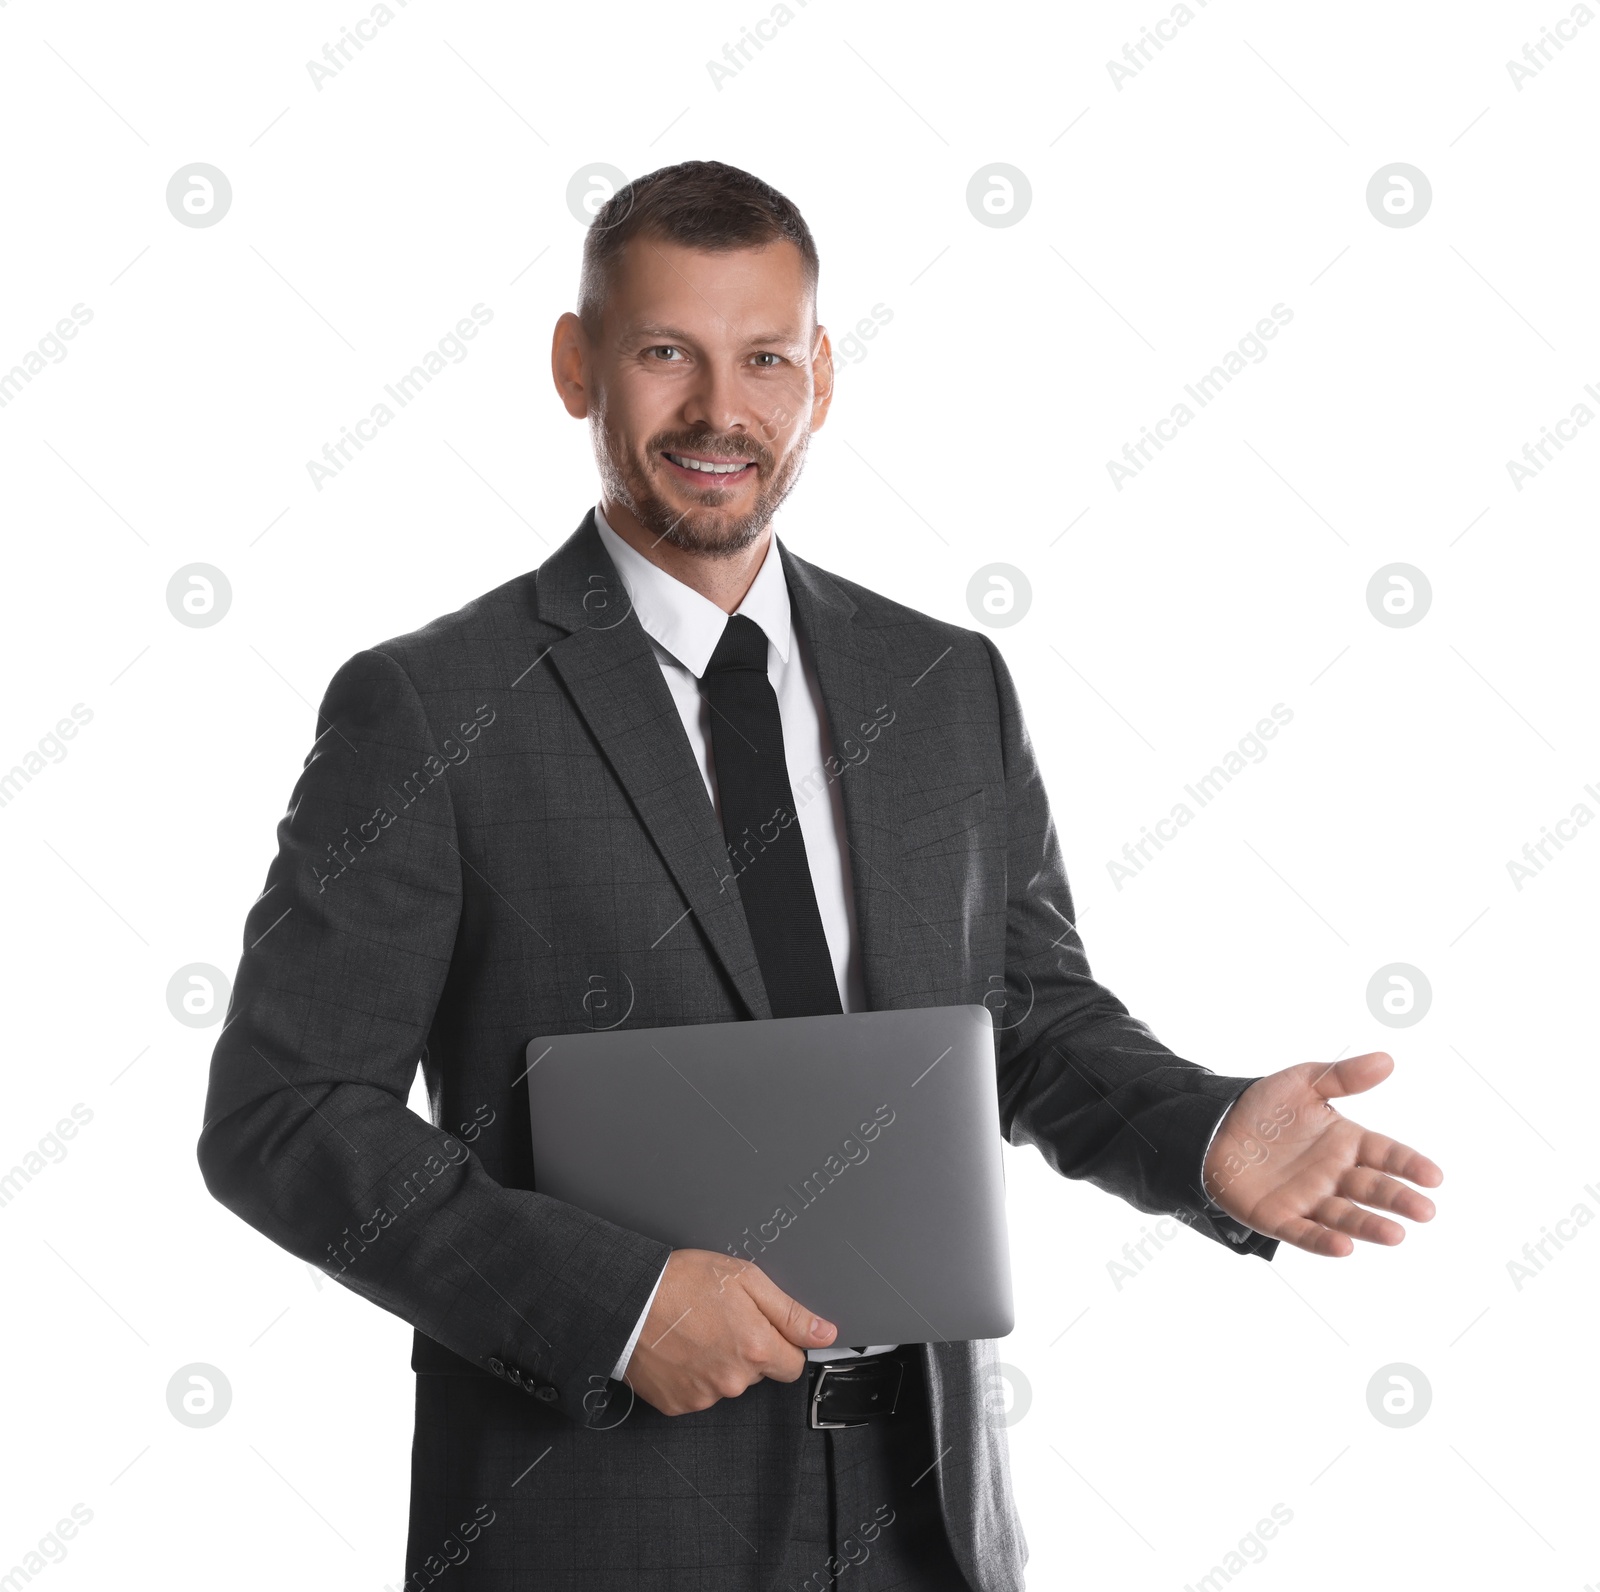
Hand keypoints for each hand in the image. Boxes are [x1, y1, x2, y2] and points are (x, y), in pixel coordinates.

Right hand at [622, 1249, 837, 1415]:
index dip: (780, 1342)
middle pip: (758, 1372)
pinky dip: (693, 1375)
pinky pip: (698, 1393)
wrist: (626, 1301)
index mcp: (756, 1348)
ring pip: (728, 1383)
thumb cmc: (681, 1283)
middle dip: (747, 1349)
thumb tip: (824, 1333)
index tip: (760, 1326)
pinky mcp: (679, 1405)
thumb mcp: (744, 1279)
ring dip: (719, 1362)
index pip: (793, 1364)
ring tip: (695, 1330)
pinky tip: (680, 1349)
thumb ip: (790, 1311)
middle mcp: (734, 1380)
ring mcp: (705, 1397)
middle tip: (720, 1319)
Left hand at [1202, 1051, 1442, 1256]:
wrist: (1214, 1124)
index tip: (1433, 1176)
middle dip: (1398, 1199)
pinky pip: (1304, 1232)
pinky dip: (1323, 1241)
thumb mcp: (1303, 1082)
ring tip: (1396, 1234)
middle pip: (1372, 1189)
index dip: (1408, 1164)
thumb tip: (1387, 1060)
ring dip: (1369, 1226)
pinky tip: (1344, 1247)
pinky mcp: (1279, 1217)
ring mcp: (1309, 1199)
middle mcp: (1334, 1175)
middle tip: (1425, 1211)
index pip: (1385, 1154)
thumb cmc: (1264, 1105)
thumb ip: (1343, 1076)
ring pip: (1345, 1215)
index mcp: (1346, 1142)